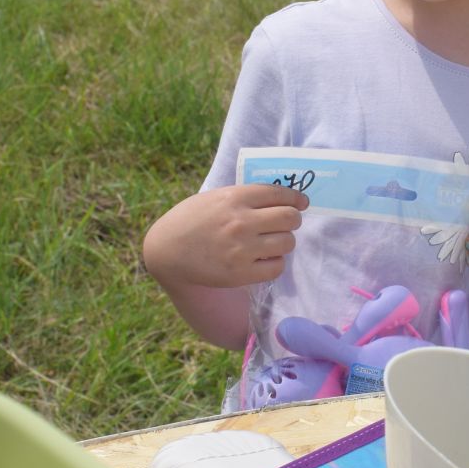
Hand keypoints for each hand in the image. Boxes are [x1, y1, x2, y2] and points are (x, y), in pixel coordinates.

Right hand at [143, 184, 307, 289]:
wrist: (167, 251)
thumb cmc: (191, 220)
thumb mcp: (215, 198)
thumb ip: (244, 197)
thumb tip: (280, 198)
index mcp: (234, 198)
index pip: (279, 194)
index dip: (296, 198)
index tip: (301, 203)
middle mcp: (241, 222)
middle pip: (290, 218)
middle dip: (292, 220)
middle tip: (284, 224)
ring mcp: (242, 249)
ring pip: (288, 242)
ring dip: (284, 241)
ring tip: (271, 242)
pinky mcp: (240, 273)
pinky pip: (276, 267)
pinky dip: (274, 262)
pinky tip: (264, 259)